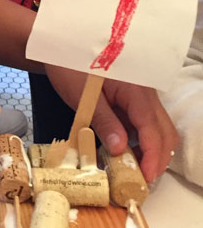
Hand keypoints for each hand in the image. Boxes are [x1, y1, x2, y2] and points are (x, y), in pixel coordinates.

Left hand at [45, 65, 178, 182]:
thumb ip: (104, 122)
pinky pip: (145, 122)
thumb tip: (121, 150)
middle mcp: (146, 93)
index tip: (145, 178)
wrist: (62, 47)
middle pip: (164, 131)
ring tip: (131, 169)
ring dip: (150, 150)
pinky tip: (124, 151)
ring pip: (158, 128)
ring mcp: (142, 96)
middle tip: (140, 180)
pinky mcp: (133, 98)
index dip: (151, 157)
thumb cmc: (70, 67)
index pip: (152, 130)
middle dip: (157, 158)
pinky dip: (140, 139)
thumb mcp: (83, 97)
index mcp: (136, 91)